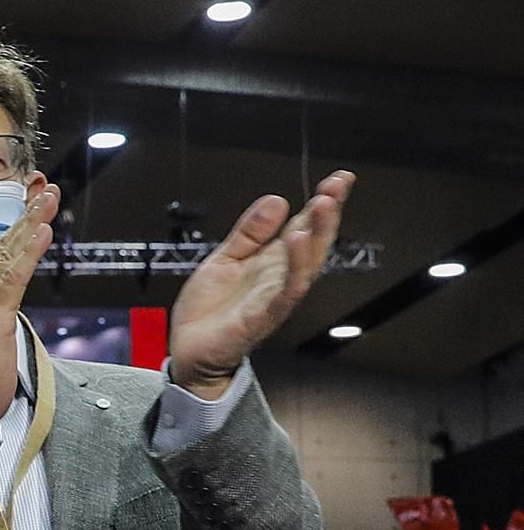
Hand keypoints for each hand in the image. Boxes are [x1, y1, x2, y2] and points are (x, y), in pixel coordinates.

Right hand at [0, 184, 59, 426]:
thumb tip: (12, 300)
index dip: (17, 227)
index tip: (34, 203)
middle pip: (1, 247)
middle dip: (25, 215)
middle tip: (45, 188)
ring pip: (6, 256)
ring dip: (29, 223)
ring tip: (47, 198)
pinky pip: (12, 280)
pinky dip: (28, 252)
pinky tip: (40, 231)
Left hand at [168, 170, 355, 397]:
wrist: (189, 351)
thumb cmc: (209, 311)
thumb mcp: (224, 259)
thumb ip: (250, 232)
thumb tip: (277, 200)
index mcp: (271, 262)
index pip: (304, 227)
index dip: (323, 202)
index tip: (340, 178)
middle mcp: (279, 278)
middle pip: (313, 242)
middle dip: (328, 214)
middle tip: (337, 185)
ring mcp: (273, 298)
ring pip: (306, 265)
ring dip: (317, 234)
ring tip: (322, 205)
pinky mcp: (261, 317)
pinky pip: (285, 292)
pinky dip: (294, 268)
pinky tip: (297, 243)